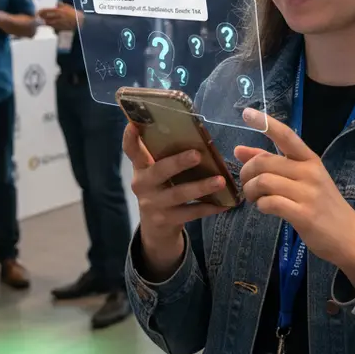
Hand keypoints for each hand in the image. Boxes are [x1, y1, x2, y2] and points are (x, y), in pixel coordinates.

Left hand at [38, 3, 77, 32]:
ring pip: (48, 24)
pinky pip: (53, 29)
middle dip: (41, 19)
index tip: (37, 13)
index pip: (44, 11)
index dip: (39, 12)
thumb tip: (56, 3)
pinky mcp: (59, 30)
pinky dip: (53, 28)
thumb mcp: (67, 7)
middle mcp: (56, 18)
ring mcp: (57, 24)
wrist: (80, 23)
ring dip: (47, 23)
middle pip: (44, 19)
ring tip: (48, 22)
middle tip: (40, 18)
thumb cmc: (74, 14)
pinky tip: (56, 26)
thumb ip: (61, 5)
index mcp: (57, 11)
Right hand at [123, 124, 229, 278]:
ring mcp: (153, 204)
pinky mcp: (166, 221)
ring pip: (178, 194)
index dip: (130, 138)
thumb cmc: (161, 189)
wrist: (155, 229)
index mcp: (141, 168)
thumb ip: (164, 157)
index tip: (134, 125)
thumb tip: (194, 134)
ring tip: (220, 180)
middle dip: (178, 162)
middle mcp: (143, 185)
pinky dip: (209, 207)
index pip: (131, 150)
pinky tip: (224, 203)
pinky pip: (191, 213)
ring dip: (201, 187)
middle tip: (197, 154)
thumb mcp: (155, 174)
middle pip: (159, 171)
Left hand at [235, 110, 354, 291]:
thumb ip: (272, 163)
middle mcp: (310, 172)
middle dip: (246, 172)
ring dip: (251, 190)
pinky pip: (271, 203)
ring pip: (264, 181)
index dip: (265, 122)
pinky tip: (264, 208)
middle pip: (265, 162)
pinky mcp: (304, 215)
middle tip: (246, 184)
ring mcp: (308, 193)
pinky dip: (261, 206)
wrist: (350, 237)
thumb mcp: (302, 179)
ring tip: (254, 198)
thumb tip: (239, 150)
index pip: (286, 135)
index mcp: (310, 160)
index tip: (246, 112)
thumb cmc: (322, 205)